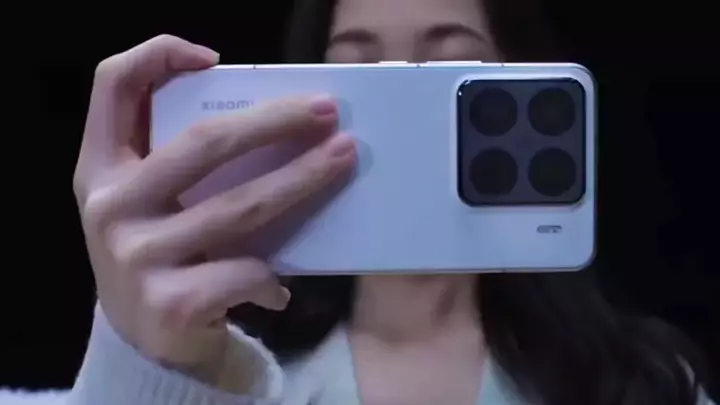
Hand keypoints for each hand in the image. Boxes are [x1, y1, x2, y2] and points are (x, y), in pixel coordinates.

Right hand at [73, 35, 355, 380]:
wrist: (141, 348)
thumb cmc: (158, 258)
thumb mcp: (146, 205)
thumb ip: (177, 163)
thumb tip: (269, 124)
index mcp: (101, 170)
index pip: (113, 87)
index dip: (158, 56)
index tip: (214, 59)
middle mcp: (111, 207)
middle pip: (204, 142)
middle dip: (274, 121)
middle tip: (326, 112)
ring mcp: (138, 255)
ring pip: (241, 205)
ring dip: (302, 179)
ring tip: (341, 160)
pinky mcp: (171, 301)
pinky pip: (245, 271)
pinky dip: (272, 277)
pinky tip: (281, 287)